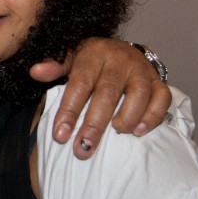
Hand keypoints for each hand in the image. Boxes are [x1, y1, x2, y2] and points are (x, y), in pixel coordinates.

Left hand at [30, 37, 171, 158]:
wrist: (121, 49)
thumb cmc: (90, 61)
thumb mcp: (70, 57)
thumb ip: (54, 67)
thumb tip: (35, 72)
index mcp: (93, 53)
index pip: (79, 83)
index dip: (69, 110)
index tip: (60, 136)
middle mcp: (119, 59)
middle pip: (107, 92)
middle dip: (94, 123)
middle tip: (83, 148)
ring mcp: (141, 70)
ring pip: (139, 93)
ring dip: (127, 116)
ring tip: (115, 133)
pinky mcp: (159, 81)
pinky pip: (162, 97)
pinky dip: (152, 115)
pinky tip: (138, 131)